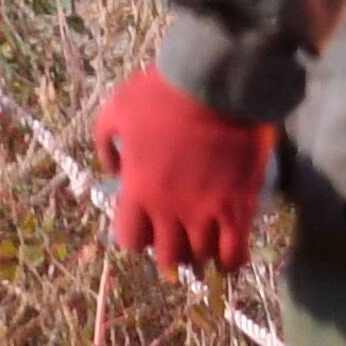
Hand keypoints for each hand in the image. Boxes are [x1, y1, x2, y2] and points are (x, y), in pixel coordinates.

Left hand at [90, 66, 271, 277]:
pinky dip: (232, 261)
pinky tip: (231, 259)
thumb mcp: (116, 111)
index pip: (130, 239)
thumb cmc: (162, 94)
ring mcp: (206, 211)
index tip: (146, 229)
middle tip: (177, 241)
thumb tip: (112, 167)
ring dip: (200, 255)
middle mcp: (169, 209)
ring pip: (201, 256)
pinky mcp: (239, 206)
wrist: (215, 84)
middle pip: (167, 255)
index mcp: (137, 190)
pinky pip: (235, 251)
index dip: (137, 238)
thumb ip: (105, 144)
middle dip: (169, 252)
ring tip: (205, 249)